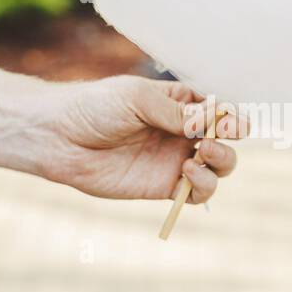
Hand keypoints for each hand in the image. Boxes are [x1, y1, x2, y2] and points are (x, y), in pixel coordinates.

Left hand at [40, 75, 241, 200]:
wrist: (60, 138)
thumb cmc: (95, 107)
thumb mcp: (137, 98)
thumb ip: (176, 113)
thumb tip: (213, 122)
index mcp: (180, 103)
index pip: (220, 109)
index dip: (231, 115)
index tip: (227, 120)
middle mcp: (182, 132)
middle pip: (227, 139)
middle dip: (231, 139)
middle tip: (211, 140)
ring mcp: (175, 160)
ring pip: (219, 167)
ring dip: (222, 161)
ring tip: (201, 155)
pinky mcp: (163, 186)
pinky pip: (197, 193)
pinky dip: (203, 185)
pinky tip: (186, 172)